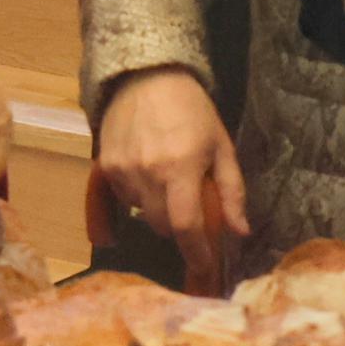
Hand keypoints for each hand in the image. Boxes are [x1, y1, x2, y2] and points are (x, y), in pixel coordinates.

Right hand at [96, 67, 248, 293]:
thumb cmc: (193, 111)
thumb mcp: (222, 147)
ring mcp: (122, 171)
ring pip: (141, 214)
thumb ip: (231, 192)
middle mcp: (147, 173)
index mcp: (181, 168)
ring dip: (157, 209)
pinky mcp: (104, 166)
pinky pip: (123, 198)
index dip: (196, 253)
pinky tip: (147, 173)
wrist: (146, 77)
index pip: (186, 226)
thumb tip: (240, 233)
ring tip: (167, 180)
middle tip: (189, 205)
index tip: (204, 268)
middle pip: (162, 226)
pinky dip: (138, 196)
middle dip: (179, 226)